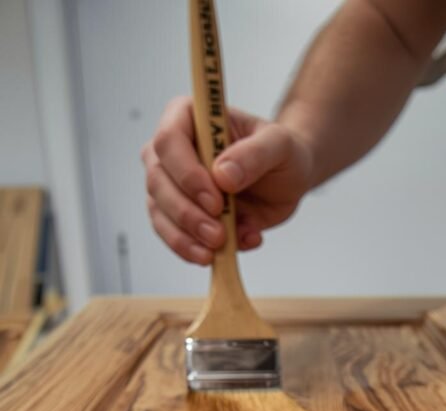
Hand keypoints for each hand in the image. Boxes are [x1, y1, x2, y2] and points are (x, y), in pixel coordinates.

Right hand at [141, 97, 313, 265]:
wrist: (286, 180)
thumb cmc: (280, 153)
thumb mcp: (279, 145)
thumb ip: (254, 154)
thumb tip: (223, 174)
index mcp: (188, 117)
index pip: (169, 141)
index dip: (187, 174)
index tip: (215, 200)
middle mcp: (172, 150)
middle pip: (158, 182)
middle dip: (187, 214)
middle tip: (218, 234)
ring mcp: (171, 184)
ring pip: (160, 213)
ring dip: (186, 238)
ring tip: (217, 249)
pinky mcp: (177, 215)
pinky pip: (173, 236)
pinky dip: (193, 251)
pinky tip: (219, 255)